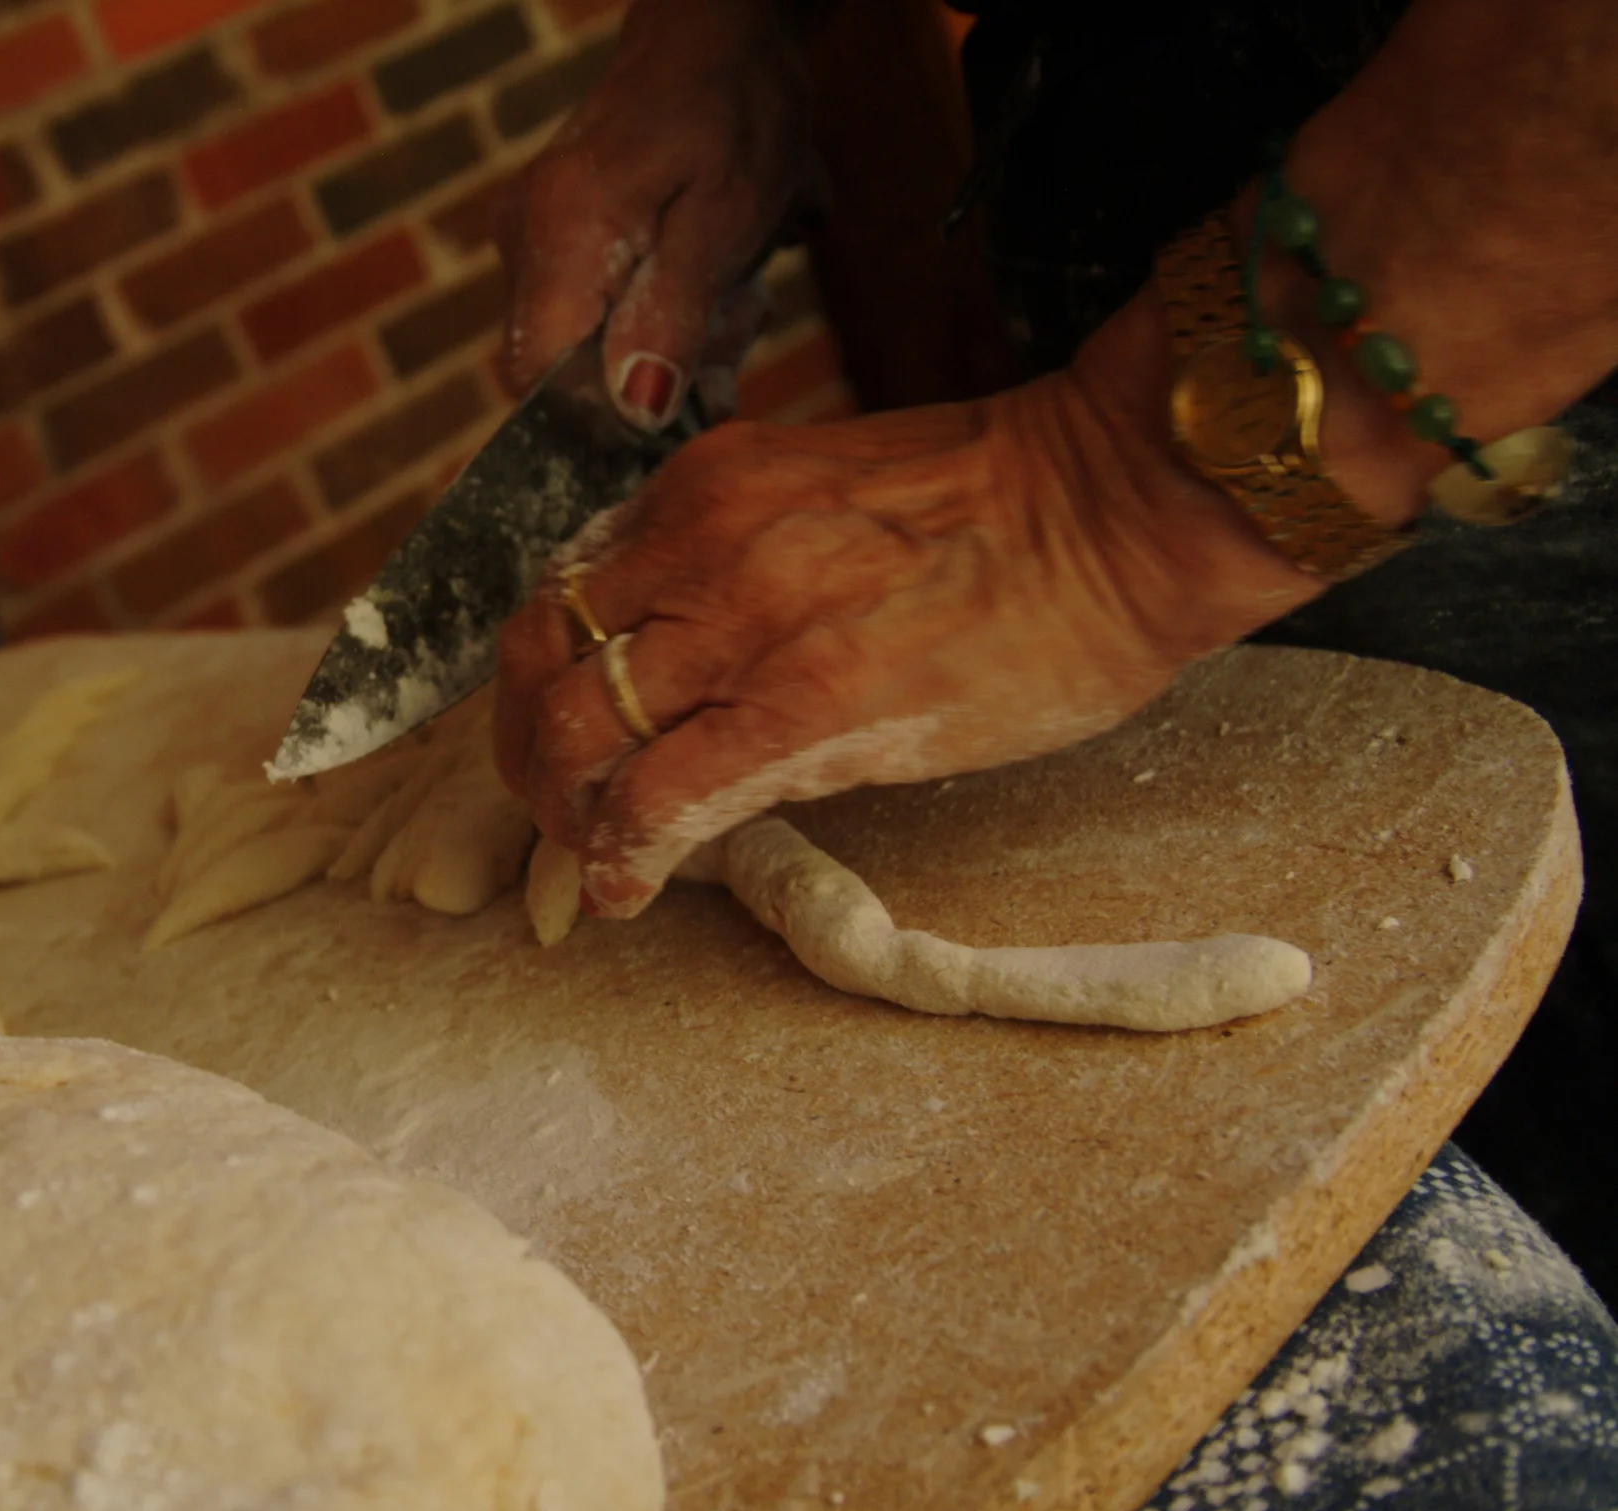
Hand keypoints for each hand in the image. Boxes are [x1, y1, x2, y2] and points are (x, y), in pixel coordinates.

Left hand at [491, 302, 1327, 915]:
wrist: (1120, 511)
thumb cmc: (1001, 514)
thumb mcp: (820, 501)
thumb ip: (724, 563)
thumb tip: (669, 659)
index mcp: (702, 488)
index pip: (561, 587)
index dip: (535, 673)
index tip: (552, 726)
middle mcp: (700, 542)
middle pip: (538, 655)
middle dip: (523, 745)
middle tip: (551, 801)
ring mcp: (743, 621)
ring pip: (575, 728)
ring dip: (560, 808)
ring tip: (589, 851)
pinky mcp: (801, 704)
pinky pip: (659, 793)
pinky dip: (619, 852)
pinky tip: (625, 888)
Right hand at [494, 0, 819, 427]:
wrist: (716, 41)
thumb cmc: (734, 115)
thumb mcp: (727, 218)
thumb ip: (674, 315)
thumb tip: (636, 412)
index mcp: (560, 231)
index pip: (536, 377)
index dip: (601, 417)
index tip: (680, 406)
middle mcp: (523, 238)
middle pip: (559, 372)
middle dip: (650, 377)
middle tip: (733, 320)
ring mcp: (527, 239)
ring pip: (580, 350)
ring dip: (662, 345)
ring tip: (730, 291)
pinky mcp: (546, 242)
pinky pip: (587, 317)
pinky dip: (648, 319)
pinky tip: (701, 283)